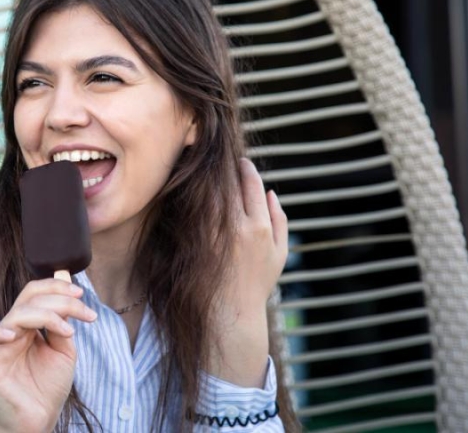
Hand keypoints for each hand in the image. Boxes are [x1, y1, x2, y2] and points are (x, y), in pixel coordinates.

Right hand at [0, 279, 96, 432]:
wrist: (38, 421)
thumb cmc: (47, 388)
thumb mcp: (64, 349)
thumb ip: (63, 318)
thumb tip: (64, 276)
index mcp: (27, 326)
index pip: (35, 293)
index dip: (57, 288)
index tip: (82, 297)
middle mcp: (11, 330)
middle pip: (28, 298)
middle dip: (59, 299)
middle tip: (83, 311)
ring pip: (16, 313)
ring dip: (47, 314)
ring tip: (68, 331)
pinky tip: (15, 336)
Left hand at [211, 158, 287, 386]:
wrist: (229, 312)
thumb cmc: (256, 283)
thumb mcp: (278, 254)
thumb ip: (279, 220)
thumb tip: (271, 192)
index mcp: (259, 227)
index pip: (251, 185)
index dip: (245, 169)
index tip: (240, 161)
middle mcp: (235, 228)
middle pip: (227, 185)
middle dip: (222, 168)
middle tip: (215, 155)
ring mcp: (212, 235)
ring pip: (207, 194)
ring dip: (204, 178)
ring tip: (200, 165)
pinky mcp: (194, 242)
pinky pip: (191, 211)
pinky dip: (190, 197)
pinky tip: (187, 189)